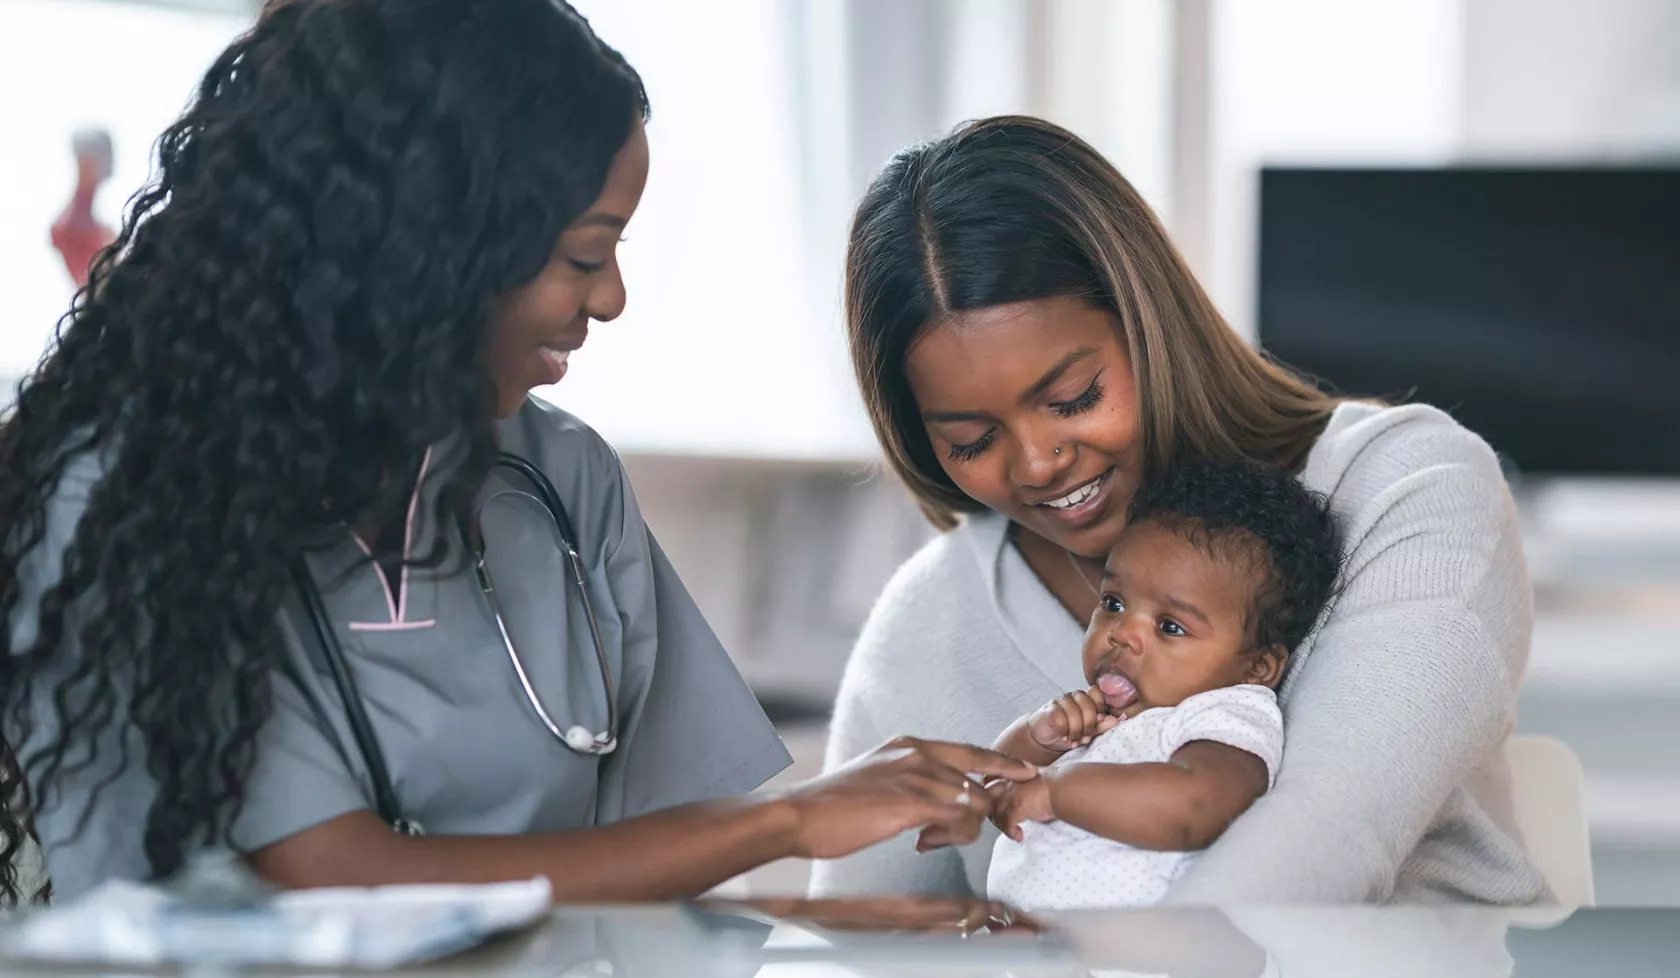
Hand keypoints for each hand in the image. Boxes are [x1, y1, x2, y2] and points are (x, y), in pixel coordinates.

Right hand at [782, 737, 1037, 860]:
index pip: (969, 751)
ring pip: (973, 802)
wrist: (798, 816)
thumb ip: (910, 784)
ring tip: (930, 840)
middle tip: (1002, 827)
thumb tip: (938, 807)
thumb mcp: (877, 782)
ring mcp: (914, 775)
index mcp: (908, 746)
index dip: (999, 765)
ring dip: (962, 830)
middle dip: (994, 805)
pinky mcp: (910, 801)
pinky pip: (959, 818)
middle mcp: (916, 754)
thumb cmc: (833, 808)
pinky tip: (924, 843)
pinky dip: (954, 836)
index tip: (1023, 773)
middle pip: (979, 777)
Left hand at [988, 774, 1054, 841]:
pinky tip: (1019, 836)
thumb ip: (1024, 789)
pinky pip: (1007, 824)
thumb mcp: (1035, 783)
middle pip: (989, 799)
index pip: (989, 783)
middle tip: (1004, 824)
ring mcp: (1012, 794)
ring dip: (1003, 825)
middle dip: (994, 813)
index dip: (990, 796)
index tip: (994, 806)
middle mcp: (1009, 782)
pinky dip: (1011, 832)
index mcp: (1012, 774)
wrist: (1065, 788)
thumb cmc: (1057, 786)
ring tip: (1014, 831)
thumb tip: (1022, 801)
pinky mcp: (1017, 806)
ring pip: (996, 813)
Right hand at [1027, 686, 1118, 751]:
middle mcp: (1074, 697)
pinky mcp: (1049, 709)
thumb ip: (1101, 726)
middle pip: (1087, 704)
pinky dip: (1064, 731)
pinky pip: (1060, 718)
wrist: (1045, 739)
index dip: (1099, 708)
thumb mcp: (1088, 733)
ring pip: (1074, 712)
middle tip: (1085, 738)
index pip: (1096, 693)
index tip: (1098, 723)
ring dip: (1076, 731)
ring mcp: (1061, 701)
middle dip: (1088, 725)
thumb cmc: (1070, 733)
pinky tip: (1064, 738)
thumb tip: (1114, 721)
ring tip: (1074, 742)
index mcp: (1086, 699)